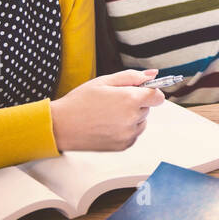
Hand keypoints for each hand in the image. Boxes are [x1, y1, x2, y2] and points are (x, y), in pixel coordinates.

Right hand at [49, 68, 164, 151]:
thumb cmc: (79, 102)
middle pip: (148, 108)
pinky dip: (126, 129)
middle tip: (113, 101)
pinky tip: (108, 124)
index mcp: (129, 99)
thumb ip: (132, 76)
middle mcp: (132, 118)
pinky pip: (134, 134)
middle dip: (136, 102)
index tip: (141, 90)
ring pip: (142, 121)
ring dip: (132, 116)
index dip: (150, 91)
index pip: (158, 96)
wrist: (61, 126)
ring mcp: (128, 134)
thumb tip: (152, 74)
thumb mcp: (104, 81)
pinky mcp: (123, 145)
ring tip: (109, 113)